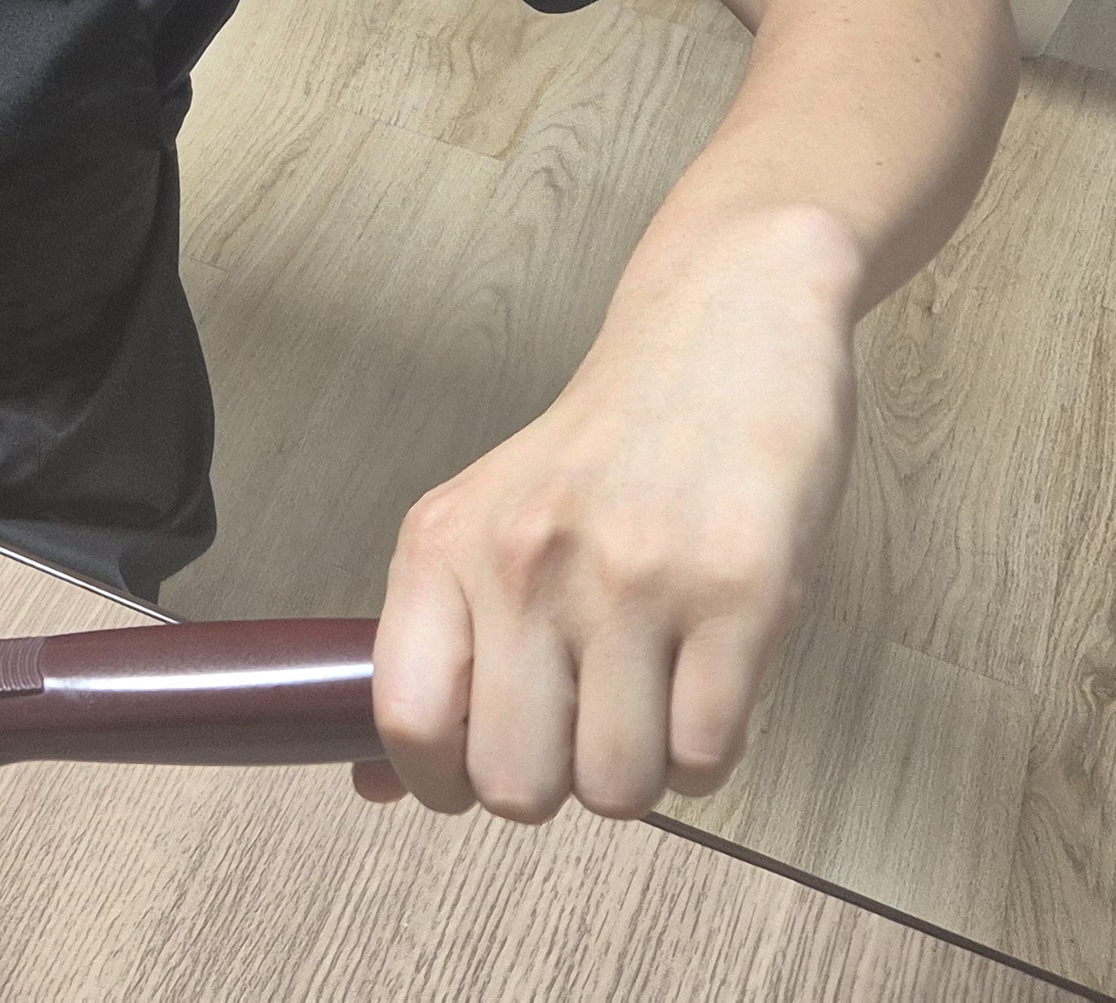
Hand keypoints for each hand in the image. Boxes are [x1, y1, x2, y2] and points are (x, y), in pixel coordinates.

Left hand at [358, 209, 861, 821]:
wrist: (723, 325)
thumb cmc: (605, 446)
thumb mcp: (488, 521)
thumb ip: (438, 649)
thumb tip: (373, 786)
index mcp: (446, 543)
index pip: (409, 720)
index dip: (442, 783)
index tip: (475, 779)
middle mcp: (527, 560)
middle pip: (516, 783)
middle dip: (555, 788)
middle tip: (583, 734)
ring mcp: (636, 578)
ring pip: (617, 788)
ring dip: (639, 775)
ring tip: (651, 705)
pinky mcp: (742, 594)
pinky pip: (708, 756)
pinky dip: (707, 755)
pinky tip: (705, 689)